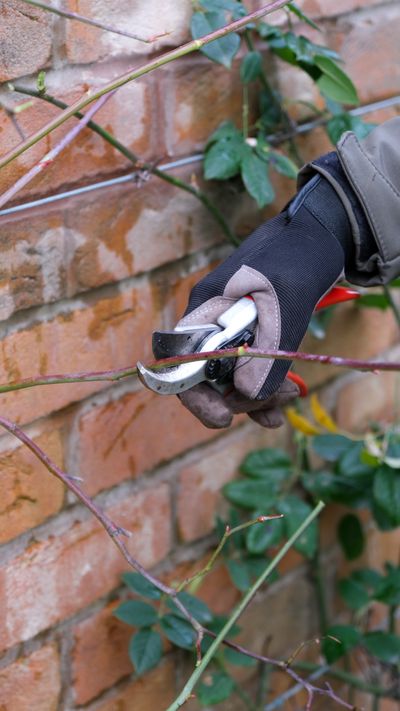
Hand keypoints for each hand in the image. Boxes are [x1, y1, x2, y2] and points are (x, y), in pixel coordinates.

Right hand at [170, 175, 352, 428]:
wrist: (320, 234)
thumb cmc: (298, 257)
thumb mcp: (286, 302)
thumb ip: (267, 351)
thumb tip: (246, 397)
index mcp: (206, 308)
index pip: (179, 360)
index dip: (192, 393)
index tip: (222, 416)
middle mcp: (210, 322)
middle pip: (207, 377)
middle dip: (239, 398)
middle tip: (279, 402)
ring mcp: (229, 329)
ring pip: (230, 378)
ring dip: (258, 395)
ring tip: (292, 396)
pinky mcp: (249, 333)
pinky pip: (248, 370)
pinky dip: (263, 389)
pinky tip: (281, 403)